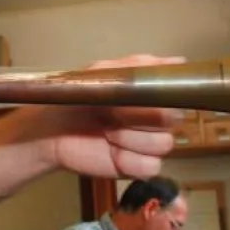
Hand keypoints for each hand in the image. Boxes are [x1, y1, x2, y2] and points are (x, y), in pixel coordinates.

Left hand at [35, 55, 184, 178]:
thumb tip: (178, 61)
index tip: (133, 99)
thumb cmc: (78, 98)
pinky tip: (112, 152)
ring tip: (107, 132)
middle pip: (172, 121)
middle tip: (112, 114)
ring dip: (130, 138)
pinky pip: (151, 166)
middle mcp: (154, 121)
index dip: (157, 100)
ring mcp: (147, 146)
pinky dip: (129, 159)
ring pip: (162, 144)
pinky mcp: (137, 168)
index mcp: (150, 98)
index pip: (176, 98)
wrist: (52, 128)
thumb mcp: (104, 73)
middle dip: (139, 117)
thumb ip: (138, 66)